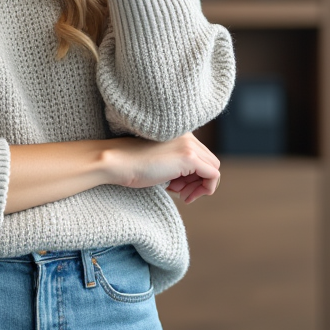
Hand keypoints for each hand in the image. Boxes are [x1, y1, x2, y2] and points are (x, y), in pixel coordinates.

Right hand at [106, 132, 220, 203]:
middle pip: (210, 162)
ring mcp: (189, 145)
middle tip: (180, 193)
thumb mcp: (160, 161)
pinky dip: (205, 189)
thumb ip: (178, 164)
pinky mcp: (189, 157)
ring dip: (200, 187)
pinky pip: (213, 176)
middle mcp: (187, 135)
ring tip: (180, 195)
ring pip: (213, 169)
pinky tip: (186, 196)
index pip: (201, 156)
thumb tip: (196, 182)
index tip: (177, 187)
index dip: (193, 175)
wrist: (116, 162)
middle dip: (197, 182)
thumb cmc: (131, 165)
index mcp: (179, 133)